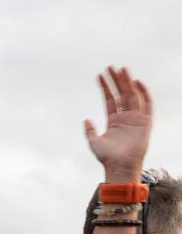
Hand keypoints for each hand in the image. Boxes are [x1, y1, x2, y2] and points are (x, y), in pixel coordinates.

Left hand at [85, 66, 152, 181]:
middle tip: (111, 67)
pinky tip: (136, 83)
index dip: (105, 87)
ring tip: (122, 70)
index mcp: (113, 121)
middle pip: (121, 94)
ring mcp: (136, 119)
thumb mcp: (94, 142)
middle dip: (116, 81)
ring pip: (132, 96)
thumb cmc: (107, 157)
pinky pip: (146, 104)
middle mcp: (125, 118)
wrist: (119, 166)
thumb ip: (90, 131)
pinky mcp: (145, 122)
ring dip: (127, 83)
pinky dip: (143, 93)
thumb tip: (86, 120)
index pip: (110, 99)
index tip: (100, 75)